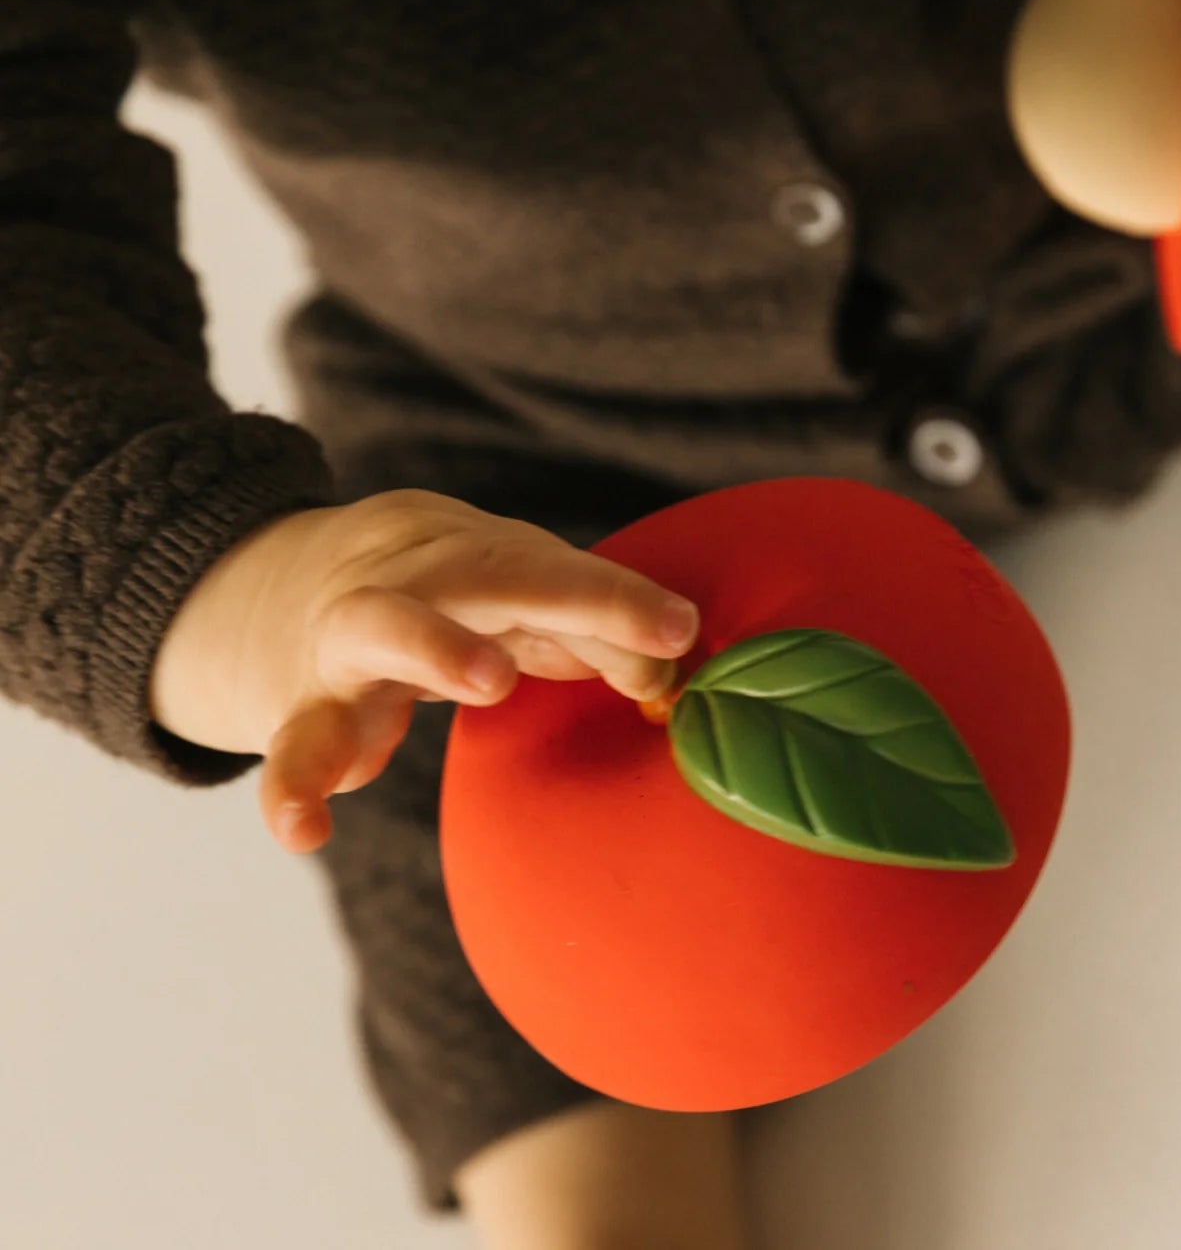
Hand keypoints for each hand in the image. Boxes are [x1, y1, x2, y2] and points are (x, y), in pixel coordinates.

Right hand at [149, 490, 699, 853]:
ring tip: (491, 679)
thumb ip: (591, 638)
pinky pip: (294, 746)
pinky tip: (304, 833)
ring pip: (383, 625)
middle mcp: (423, 583)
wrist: (286, 584)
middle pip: (488, 575)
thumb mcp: (516, 607)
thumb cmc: (445, 604)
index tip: (680, 629)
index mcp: (484, 561)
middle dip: (560, 594)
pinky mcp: (305, 708)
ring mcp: (355, 640)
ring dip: (440, 643)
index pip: (561, 572)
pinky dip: (292, 787)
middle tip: (637, 629)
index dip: (619, 599)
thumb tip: (671, 677)